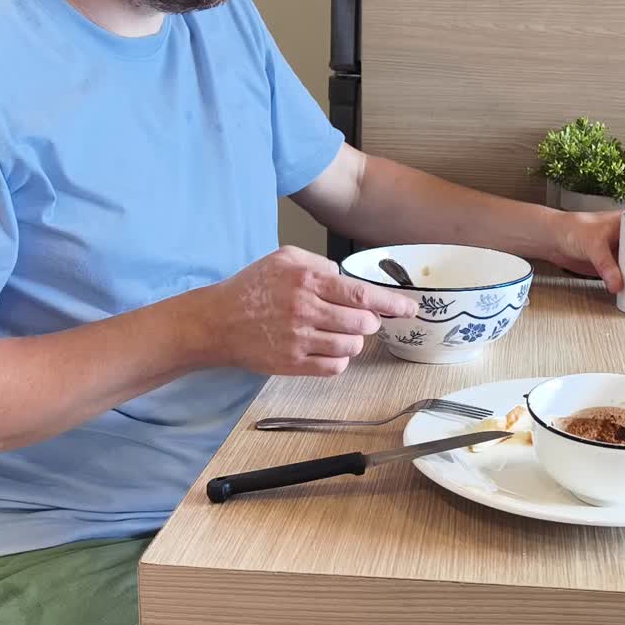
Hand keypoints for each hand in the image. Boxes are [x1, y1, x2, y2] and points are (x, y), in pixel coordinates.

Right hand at [201, 246, 417, 375]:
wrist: (216, 321)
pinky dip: (339, 359)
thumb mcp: (283, 258)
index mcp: (307, 280)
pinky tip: (328, 349)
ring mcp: (298, 339)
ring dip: (354, 341)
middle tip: (361, 319)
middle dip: (370, 323)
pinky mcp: (291, 363)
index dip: (391, 304)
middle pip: (363, 323)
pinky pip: (334, 366)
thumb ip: (320, 262)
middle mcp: (305, 309)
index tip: (408, 309)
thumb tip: (346, 276)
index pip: (361, 294)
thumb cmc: (251, 288)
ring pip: (352, 346)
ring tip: (339, 333)